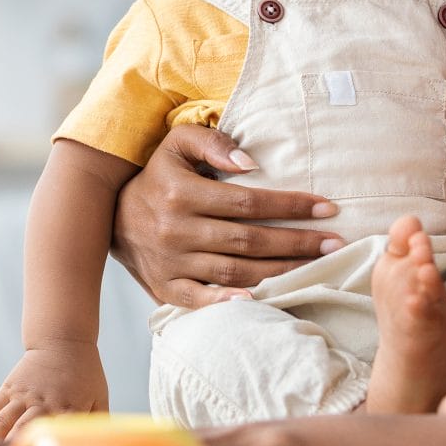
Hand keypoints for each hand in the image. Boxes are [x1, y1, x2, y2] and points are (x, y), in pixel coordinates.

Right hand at [0, 342, 107, 445]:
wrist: (63, 339)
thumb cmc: (85, 372)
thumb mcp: (99, 397)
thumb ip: (99, 425)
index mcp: (67, 407)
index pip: (55, 435)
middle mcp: (42, 401)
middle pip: (23, 430)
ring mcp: (22, 394)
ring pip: (2, 422)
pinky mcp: (8, 388)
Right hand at [112, 124, 342, 307]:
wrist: (109, 214)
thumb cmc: (158, 175)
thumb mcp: (177, 144)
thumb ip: (212, 143)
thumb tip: (250, 163)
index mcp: (182, 194)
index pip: (248, 202)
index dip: (291, 205)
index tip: (327, 207)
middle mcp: (176, 231)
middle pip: (249, 241)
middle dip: (298, 242)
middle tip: (336, 243)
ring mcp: (170, 263)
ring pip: (235, 272)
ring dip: (281, 271)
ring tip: (317, 267)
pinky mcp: (165, 287)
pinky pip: (200, 300)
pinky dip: (228, 302)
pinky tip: (262, 300)